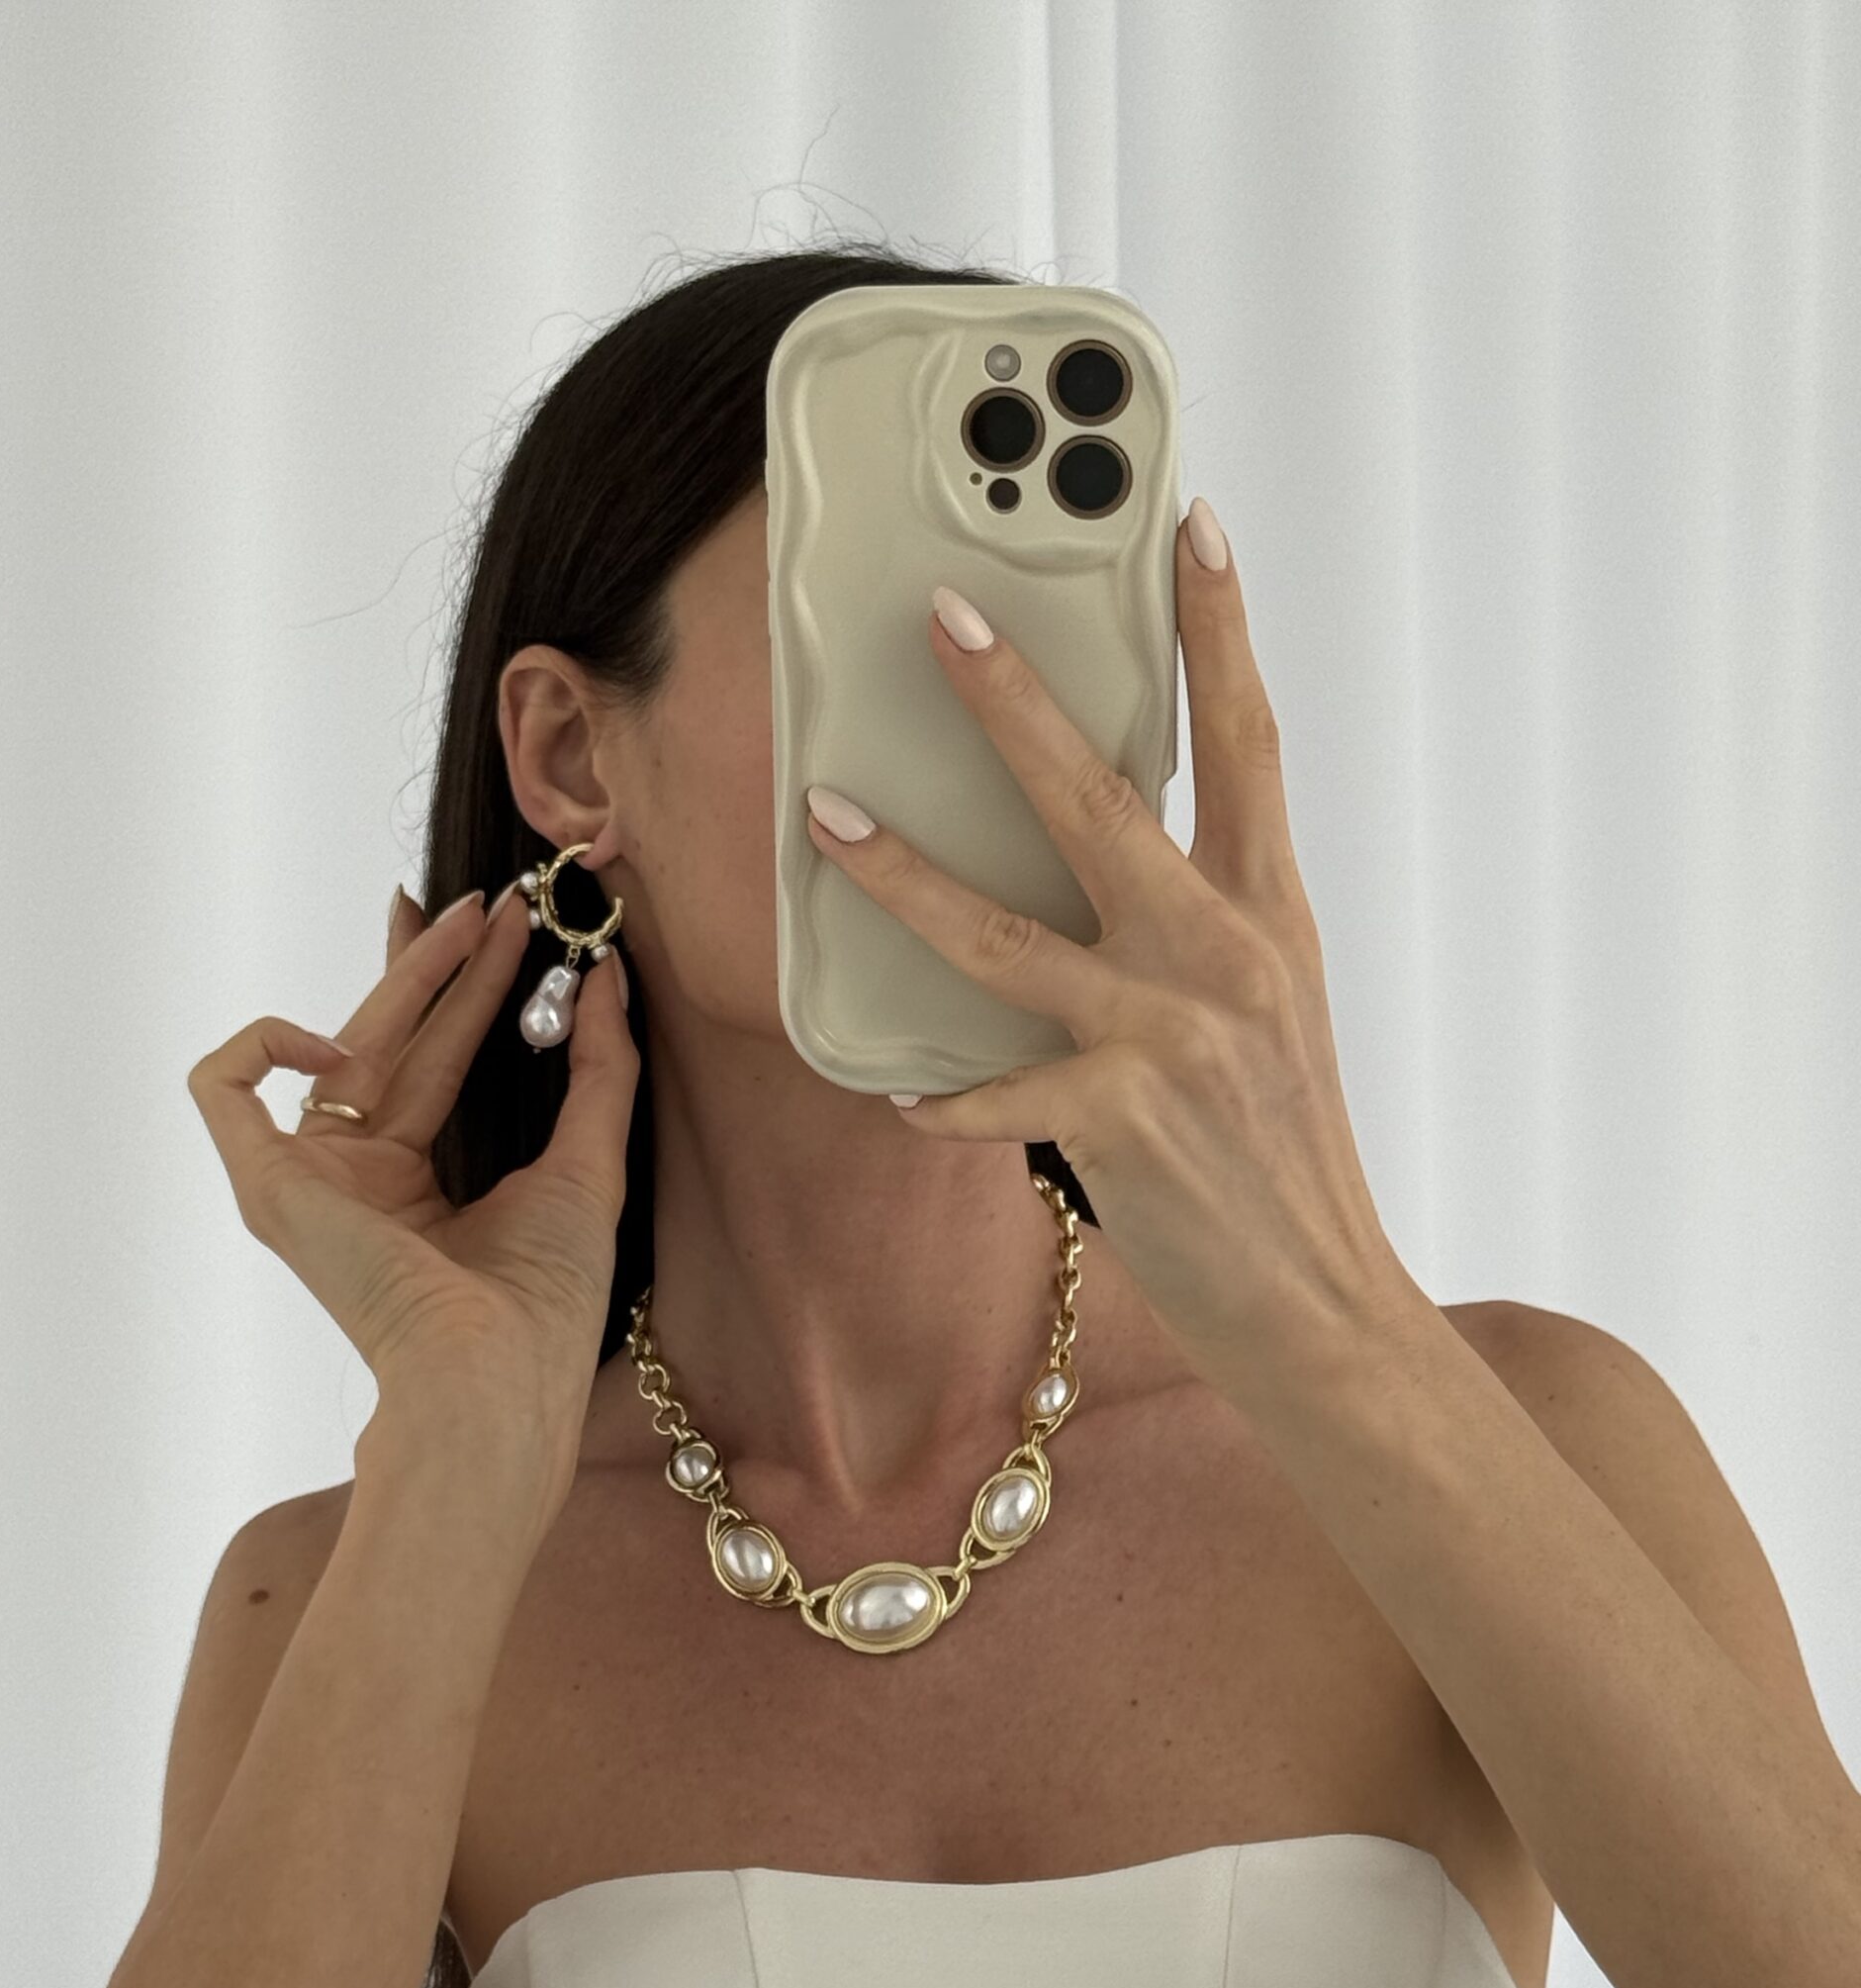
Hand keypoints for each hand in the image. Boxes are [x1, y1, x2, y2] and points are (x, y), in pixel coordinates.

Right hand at [185, 878, 638, 1486]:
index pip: (428, 1062)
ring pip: (336, 1046)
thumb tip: (608, 977)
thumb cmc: (544, 1298)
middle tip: (495, 907)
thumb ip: (599, 1067)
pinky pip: (224, 1087)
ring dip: (402, 977)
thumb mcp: (590, 1161)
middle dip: (441, 968)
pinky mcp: (266, 1186)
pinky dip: (264, 1041)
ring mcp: (308, 1183)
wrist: (495, 1369)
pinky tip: (341, 1036)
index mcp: (418, 1188)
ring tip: (474, 923)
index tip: (496, 928)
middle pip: (391, 1044)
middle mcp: (357, 1183)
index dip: (454, 989)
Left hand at [800, 503, 1427, 1408]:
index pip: (1247, 743)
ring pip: (1008, 934)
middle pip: (1104, 800)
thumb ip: (1206, 917)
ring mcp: (1174, 1036)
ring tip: (826, 815)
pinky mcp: (1123, 1121)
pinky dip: (944, 1097)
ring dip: (905, 874)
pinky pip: (997, 1093)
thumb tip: (1118, 841)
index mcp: (1271, 914)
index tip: (1187, 525)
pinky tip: (895, 1091)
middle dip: (1015, 703)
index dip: (1218, 628)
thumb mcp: (1274, 1007)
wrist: (1321, 1301)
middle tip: (941, 616)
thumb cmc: (1283, 1151)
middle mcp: (1228, 955)